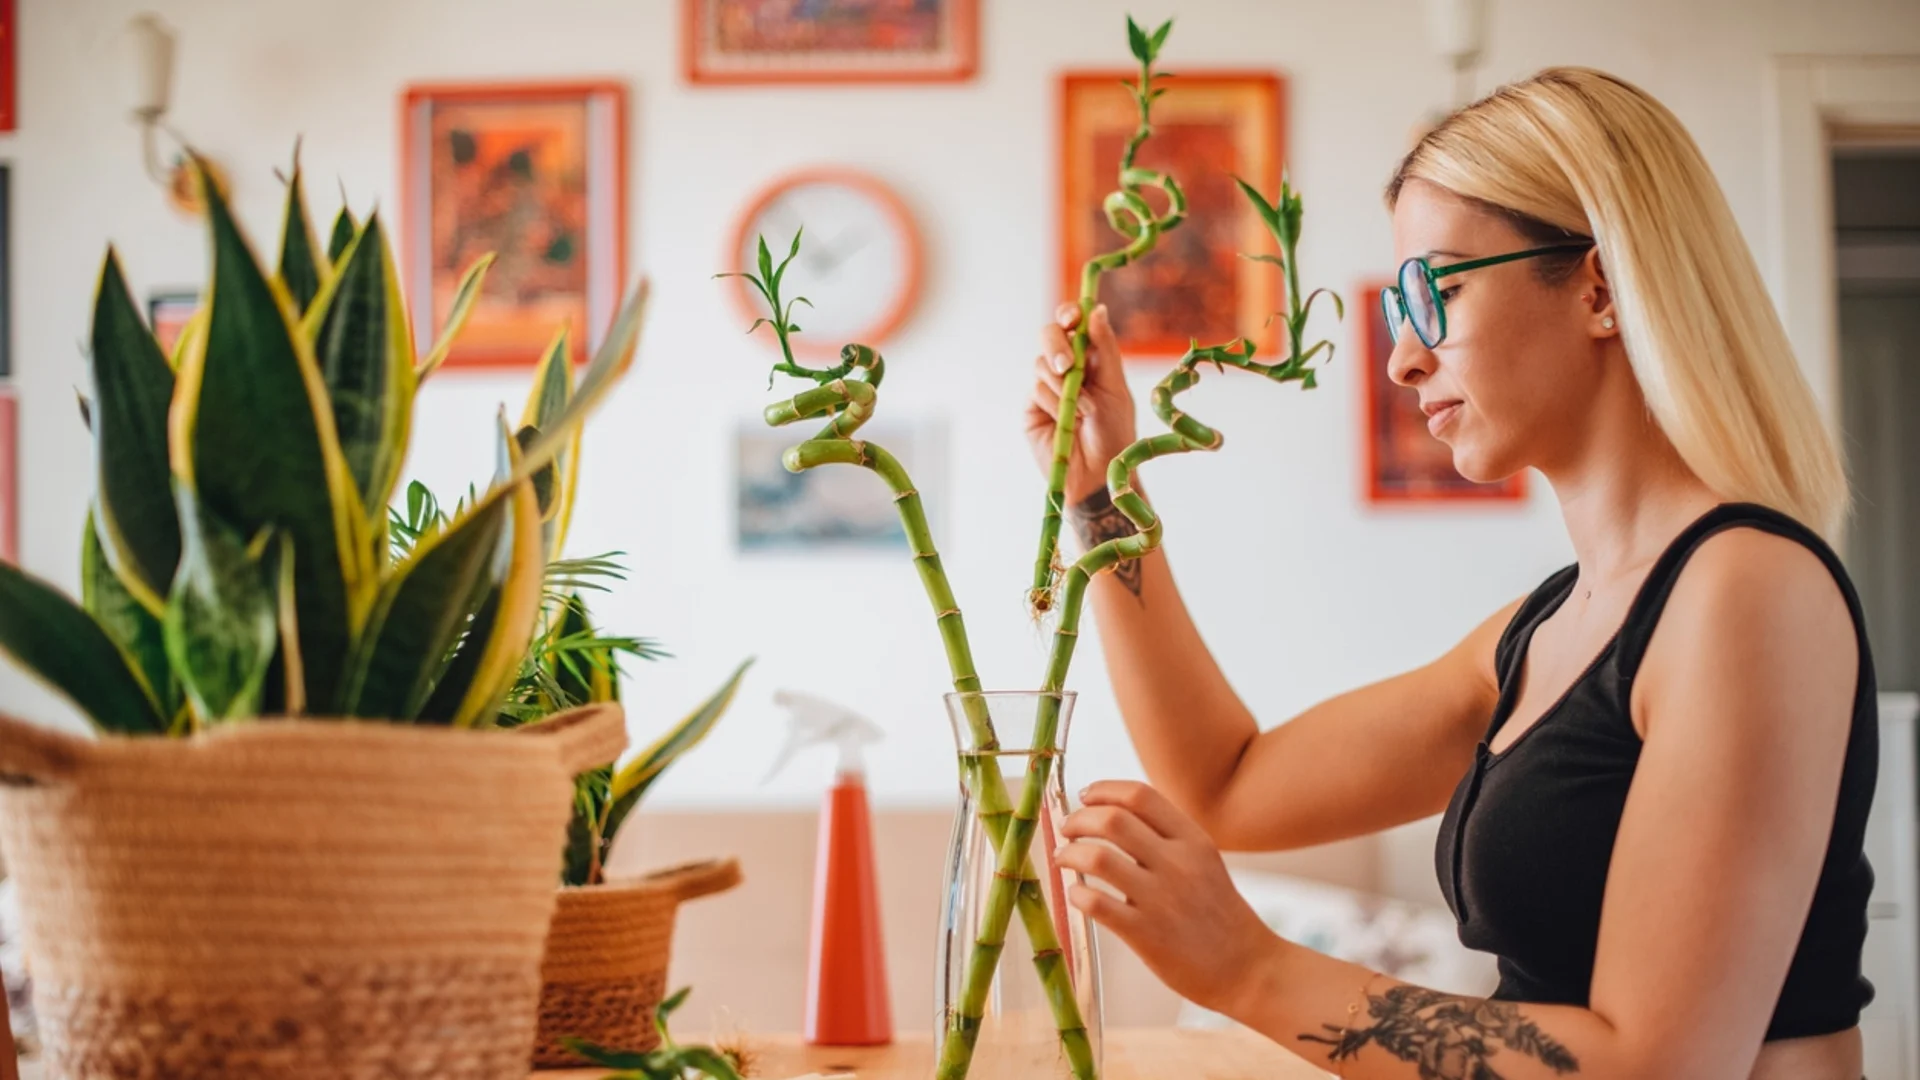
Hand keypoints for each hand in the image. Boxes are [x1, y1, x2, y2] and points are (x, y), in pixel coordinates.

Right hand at [1026, 303, 1137, 507]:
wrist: (1099, 475)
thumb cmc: (1114, 433)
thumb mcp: (1116, 387)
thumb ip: (1105, 348)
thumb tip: (1096, 309)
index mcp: (1091, 359)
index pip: (1073, 325)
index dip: (1068, 315)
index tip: (1072, 318)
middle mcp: (1067, 369)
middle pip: (1050, 336)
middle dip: (1057, 346)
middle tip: (1068, 365)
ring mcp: (1047, 388)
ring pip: (1041, 363)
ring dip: (1063, 384)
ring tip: (1083, 410)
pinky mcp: (1032, 408)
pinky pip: (1036, 390)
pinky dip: (1054, 402)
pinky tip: (1069, 420)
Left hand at [1055, 780, 1282, 1017]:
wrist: (1248, 967)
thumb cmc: (1219, 913)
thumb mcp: (1205, 861)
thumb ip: (1169, 837)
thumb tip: (1113, 814)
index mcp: (1194, 840)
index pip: (1140, 795)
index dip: (1103, 791)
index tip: (1085, 796)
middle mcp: (1178, 863)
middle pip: (1112, 820)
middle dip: (1078, 820)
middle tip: (1067, 830)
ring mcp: (1161, 899)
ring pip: (1098, 858)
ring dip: (1070, 854)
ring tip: (1063, 859)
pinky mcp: (1147, 934)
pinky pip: (1097, 904)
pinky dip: (1077, 895)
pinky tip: (1076, 895)